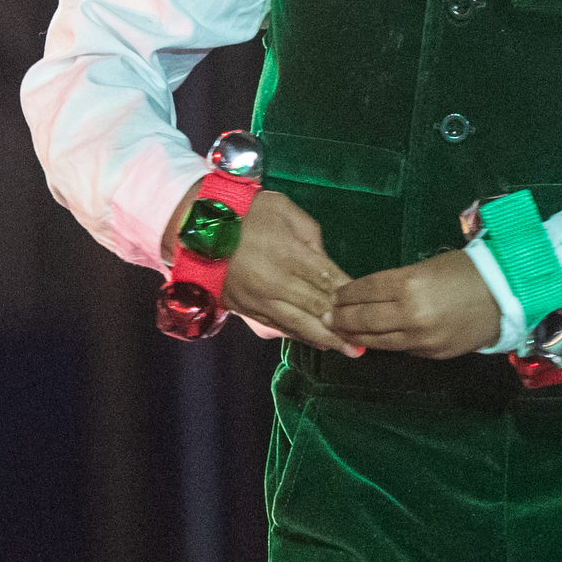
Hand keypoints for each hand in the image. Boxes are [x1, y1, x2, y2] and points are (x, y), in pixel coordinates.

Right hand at [217, 187, 354, 353]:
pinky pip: (278, 327)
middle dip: (344, 325)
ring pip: (298, 324)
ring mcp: (260, 300)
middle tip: (367, 339)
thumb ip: (311, 236)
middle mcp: (277, 284)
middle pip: (317, 309)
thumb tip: (324, 261)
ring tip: (349, 350)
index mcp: (290, 256)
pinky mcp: (246, 310)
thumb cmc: (244, 212)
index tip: (367, 305)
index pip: (329, 280)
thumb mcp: (284, 210)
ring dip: (326, 338)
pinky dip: (300, 336)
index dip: (350, 295)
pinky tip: (317, 342)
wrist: (195, 228)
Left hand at [331, 251, 502, 357]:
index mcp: (409, 285)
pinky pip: (402, 349)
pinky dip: (387, 343)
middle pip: (364, 320)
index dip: (346, 294)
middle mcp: (411, 315)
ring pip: (378, 341)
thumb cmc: (468, 271)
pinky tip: (377, 339)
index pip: (365, 291)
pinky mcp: (433, 353)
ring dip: (357, 336)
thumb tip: (369, 298)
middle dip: (342, 319)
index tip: (335, 295)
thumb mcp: (427, 267)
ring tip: (344, 332)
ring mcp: (422, 339)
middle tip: (329, 317)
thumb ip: (397, 284)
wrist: (508, 294)